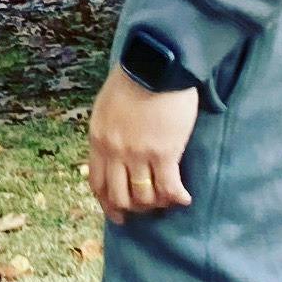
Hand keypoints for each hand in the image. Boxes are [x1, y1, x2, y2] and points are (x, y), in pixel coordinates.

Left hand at [87, 67, 197, 221]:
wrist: (154, 66)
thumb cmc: (133, 80)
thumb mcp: (106, 108)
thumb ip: (107, 132)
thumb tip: (112, 153)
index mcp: (98, 140)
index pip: (98, 183)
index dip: (108, 204)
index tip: (118, 216)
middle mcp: (114, 151)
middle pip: (119, 196)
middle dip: (133, 209)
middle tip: (147, 211)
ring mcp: (138, 154)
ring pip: (144, 196)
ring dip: (156, 203)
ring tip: (168, 200)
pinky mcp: (163, 152)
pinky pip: (168, 187)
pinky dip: (176, 197)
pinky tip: (184, 198)